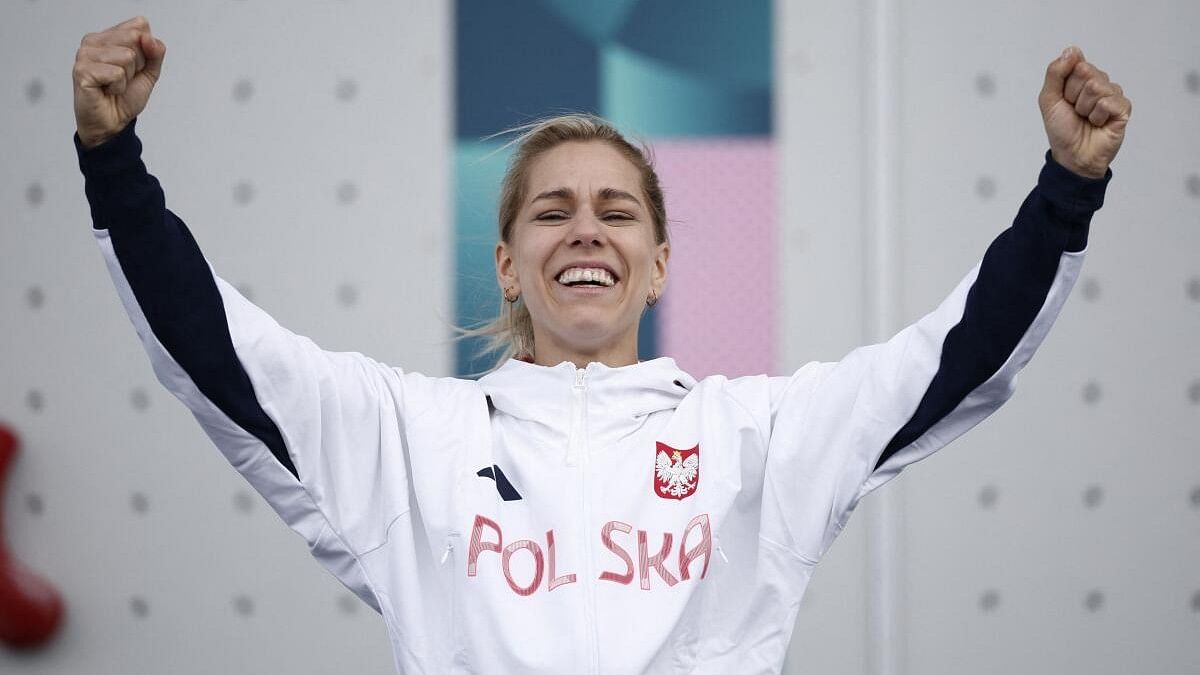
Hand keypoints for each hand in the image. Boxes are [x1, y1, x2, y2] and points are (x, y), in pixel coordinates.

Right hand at [72, 16, 165, 148]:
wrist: (114, 123)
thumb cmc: (125, 97)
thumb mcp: (150, 72)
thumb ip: (155, 52)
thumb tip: (149, 37)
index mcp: (108, 36)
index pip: (139, 27)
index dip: (145, 52)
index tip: (134, 68)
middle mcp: (93, 41)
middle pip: (134, 39)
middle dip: (137, 65)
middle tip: (123, 79)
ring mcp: (84, 54)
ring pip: (126, 56)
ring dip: (127, 77)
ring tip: (114, 85)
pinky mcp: (82, 70)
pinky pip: (117, 73)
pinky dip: (118, 86)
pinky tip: (107, 91)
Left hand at [1038, 46, 1131, 178]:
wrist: (1073, 156)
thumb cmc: (1062, 129)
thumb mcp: (1049, 100)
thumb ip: (1055, 73)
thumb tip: (1071, 50)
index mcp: (1081, 78)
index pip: (1076, 63)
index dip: (1065, 84)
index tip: (1064, 100)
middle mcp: (1099, 83)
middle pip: (1086, 73)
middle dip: (1074, 96)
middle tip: (1075, 111)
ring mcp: (1112, 95)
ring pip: (1097, 87)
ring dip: (1085, 108)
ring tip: (1086, 119)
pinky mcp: (1123, 108)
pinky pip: (1109, 102)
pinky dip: (1098, 116)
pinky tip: (1098, 124)